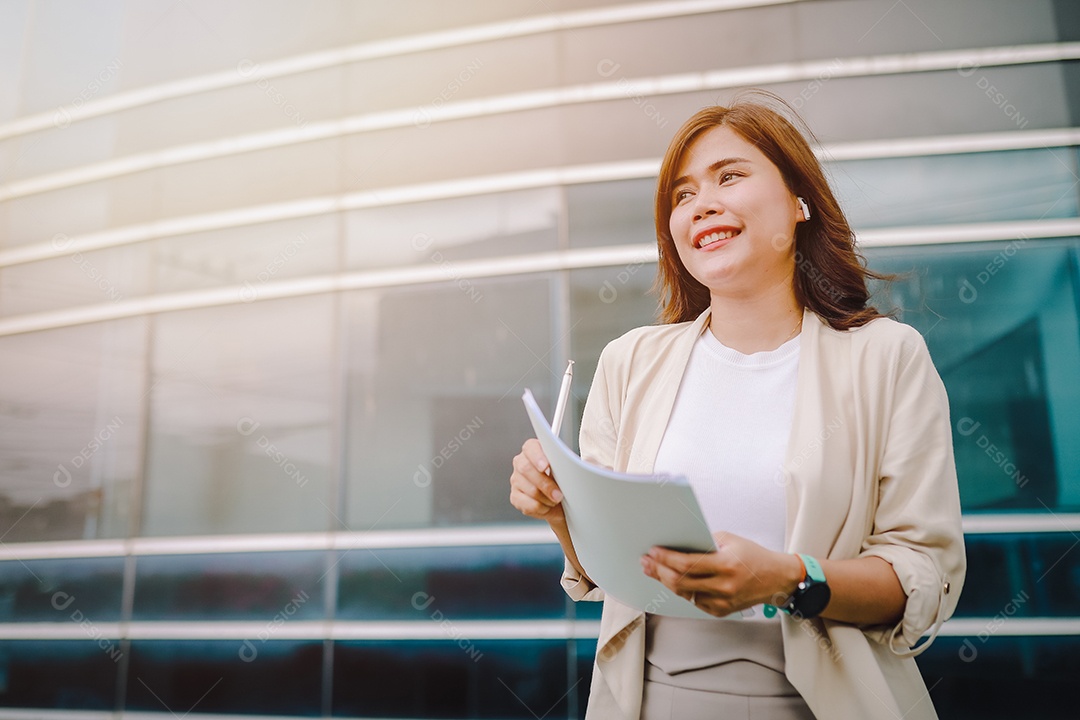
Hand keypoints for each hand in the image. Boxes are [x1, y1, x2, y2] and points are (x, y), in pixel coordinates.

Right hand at [509, 439, 564, 523]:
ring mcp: (516, 480)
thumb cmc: (565, 481)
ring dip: (547, 499)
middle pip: (526, 469)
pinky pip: (528, 505)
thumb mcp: (569, 470)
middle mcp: (521, 462)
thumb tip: (572, 468)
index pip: (530, 448)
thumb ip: (567, 465)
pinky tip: (548, 506)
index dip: (537, 457)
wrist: (562, 501)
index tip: (546, 466)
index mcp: (534, 450)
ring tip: (556, 500)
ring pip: (530, 490)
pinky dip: (542, 508)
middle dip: (545, 484)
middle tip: (559, 495)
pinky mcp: (515, 497)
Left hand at [640, 531, 802, 616]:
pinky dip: (681, 590)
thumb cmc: (753, 556)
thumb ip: (705, 543)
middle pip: (680, 582)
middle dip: (659, 570)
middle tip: (646, 562)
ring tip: (652, 570)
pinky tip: (670, 581)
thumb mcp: (730, 540)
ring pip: (684, 593)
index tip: (652, 552)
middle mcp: (723, 586)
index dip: (666, 559)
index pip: (687, 564)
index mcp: (726, 565)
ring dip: (665, 581)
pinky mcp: (720, 611)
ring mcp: (721, 602)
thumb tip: (677, 544)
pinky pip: (693, 601)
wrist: (776, 579)